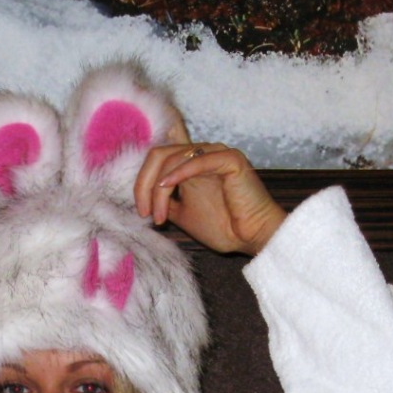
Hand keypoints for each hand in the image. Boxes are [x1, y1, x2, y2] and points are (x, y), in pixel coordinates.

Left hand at [135, 128, 285, 255]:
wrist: (251, 238)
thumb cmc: (223, 227)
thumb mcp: (181, 213)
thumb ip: (164, 198)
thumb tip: (142, 194)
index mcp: (191, 164)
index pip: (158, 155)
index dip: (141, 177)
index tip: (141, 209)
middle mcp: (203, 153)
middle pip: (159, 154)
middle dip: (144, 184)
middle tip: (144, 212)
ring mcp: (217, 153)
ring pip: (173, 158)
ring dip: (159, 190)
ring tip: (159, 217)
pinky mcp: (230, 159)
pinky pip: (197, 159)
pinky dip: (177, 174)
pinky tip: (165, 188)